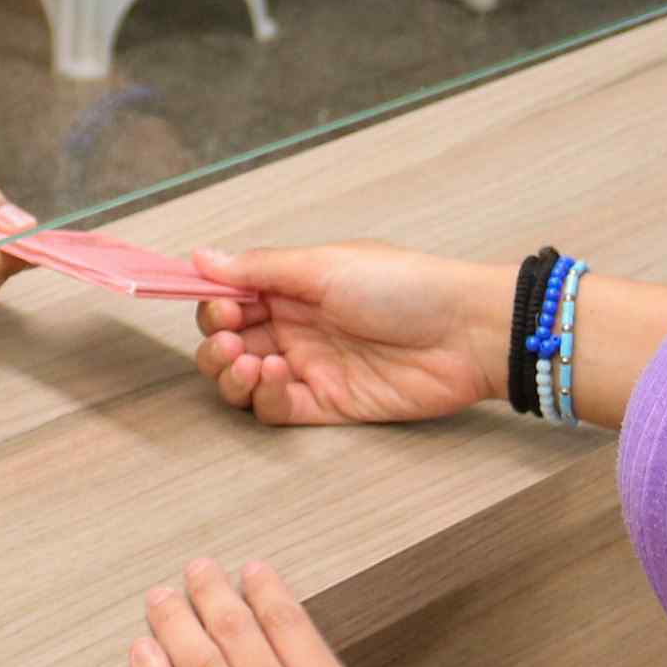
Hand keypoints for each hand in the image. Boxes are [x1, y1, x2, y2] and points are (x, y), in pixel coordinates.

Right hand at [187, 243, 510, 425]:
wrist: (465, 332)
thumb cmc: (405, 286)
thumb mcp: (325, 266)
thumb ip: (260, 268)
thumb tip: (201, 256)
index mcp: (292, 285)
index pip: (231, 297)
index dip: (213, 304)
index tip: (217, 307)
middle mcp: (296, 325)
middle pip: (229, 342)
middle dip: (217, 344)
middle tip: (230, 340)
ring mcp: (311, 366)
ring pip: (246, 380)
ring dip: (233, 374)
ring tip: (249, 363)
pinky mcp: (328, 404)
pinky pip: (277, 410)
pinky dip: (265, 398)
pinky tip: (277, 379)